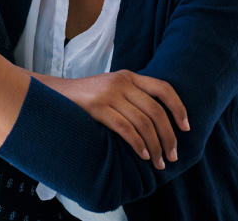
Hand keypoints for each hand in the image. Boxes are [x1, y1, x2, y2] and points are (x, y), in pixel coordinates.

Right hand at [58, 70, 188, 169]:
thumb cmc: (84, 97)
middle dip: (169, 136)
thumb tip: (158, 121)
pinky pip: (126, 129)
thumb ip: (131, 95)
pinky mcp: (98, 108)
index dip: (178, 108)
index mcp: (129, 76)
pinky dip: (138, 144)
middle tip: (173, 155)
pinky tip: (142, 155)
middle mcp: (122, 82)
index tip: (186, 128)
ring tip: (159, 162)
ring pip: (143, 123)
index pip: (163, 88)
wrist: (52, 93)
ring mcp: (109, 94)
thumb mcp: (111, 88)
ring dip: (155, 146)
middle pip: (156, 111)